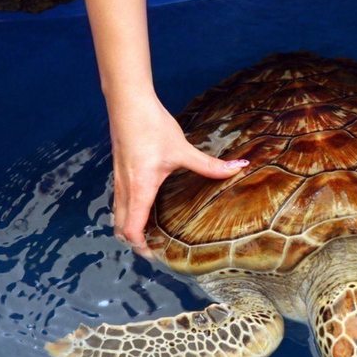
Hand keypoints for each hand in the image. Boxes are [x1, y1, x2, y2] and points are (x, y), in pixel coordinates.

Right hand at [107, 92, 247, 253]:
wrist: (127, 102)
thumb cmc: (151, 126)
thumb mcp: (182, 149)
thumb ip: (210, 164)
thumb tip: (238, 167)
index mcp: (140, 189)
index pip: (132, 229)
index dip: (140, 247)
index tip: (155, 255)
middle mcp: (125, 188)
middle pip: (120, 227)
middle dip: (134, 242)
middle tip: (154, 249)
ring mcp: (118, 179)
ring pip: (117, 214)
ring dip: (129, 227)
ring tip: (150, 234)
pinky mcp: (119, 170)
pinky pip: (119, 200)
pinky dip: (127, 212)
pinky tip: (145, 207)